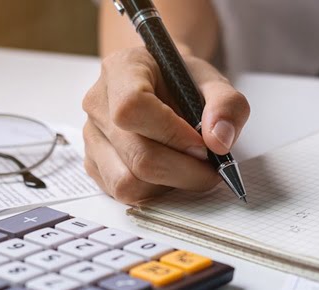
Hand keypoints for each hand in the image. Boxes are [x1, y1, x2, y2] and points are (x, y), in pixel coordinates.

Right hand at [81, 46, 249, 202]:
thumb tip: (219, 142)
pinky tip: (170, 173)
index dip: (172, 133)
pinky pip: (124, 192)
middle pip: (138, 155)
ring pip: (129, 182)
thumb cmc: (184, 83)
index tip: (203, 144)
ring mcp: (92, 137)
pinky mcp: (96, 165)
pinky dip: (155, 191)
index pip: (133, 107)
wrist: (163, 86)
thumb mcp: (214, 82)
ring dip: (170, 185)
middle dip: (185, 170)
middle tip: (211, 167)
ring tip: (189, 168)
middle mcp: (98, 103)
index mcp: (122, 69)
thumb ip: (226, 105)